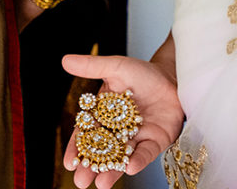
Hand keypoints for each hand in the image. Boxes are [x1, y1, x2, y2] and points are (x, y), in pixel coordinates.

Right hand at [61, 54, 183, 188]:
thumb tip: (65, 60)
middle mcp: (117, 131)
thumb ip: (91, 67)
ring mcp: (136, 138)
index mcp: (103, 116)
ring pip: (121, 157)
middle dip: (91, 167)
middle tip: (80, 182)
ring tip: (101, 185)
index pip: (87, 135)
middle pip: (102, 151)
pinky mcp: (156, 141)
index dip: (77, 148)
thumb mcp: (115, 67)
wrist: (172, 75)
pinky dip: (138, 160)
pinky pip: (145, 153)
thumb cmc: (141, 73)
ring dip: (112, 171)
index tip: (69, 162)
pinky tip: (130, 168)